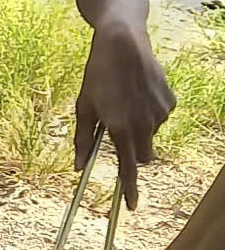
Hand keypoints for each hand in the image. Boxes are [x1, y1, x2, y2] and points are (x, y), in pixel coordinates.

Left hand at [74, 24, 174, 208]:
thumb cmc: (97, 75)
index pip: (128, 168)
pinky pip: (159, 117)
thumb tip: (78, 167)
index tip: (131, 206)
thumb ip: (83, 139)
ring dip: (138, 128)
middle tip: (117, 132)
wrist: (123, 43)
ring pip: (150, 135)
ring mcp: (160, 114)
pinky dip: (148, 113)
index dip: (129, 189)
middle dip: (132, 153)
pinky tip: (137, 92)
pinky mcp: (170, 102)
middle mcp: (144, 125)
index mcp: (120, 128)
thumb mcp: (83, 106)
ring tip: (124, 100)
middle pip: (143, 156)